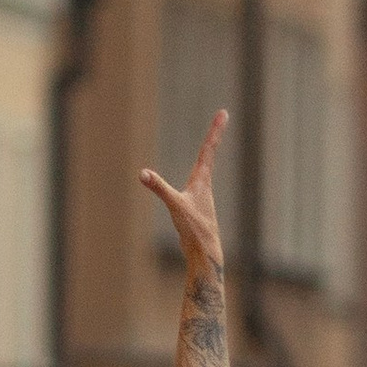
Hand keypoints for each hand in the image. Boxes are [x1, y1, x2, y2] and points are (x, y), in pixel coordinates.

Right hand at [140, 110, 226, 272]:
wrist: (206, 254)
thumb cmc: (195, 229)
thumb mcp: (175, 205)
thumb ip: (159, 188)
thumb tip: (143, 173)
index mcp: (202, 180)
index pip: (209, 149)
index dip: (215, 130)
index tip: (223, 112)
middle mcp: (204, 185)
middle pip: (209, 153)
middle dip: (214, 135)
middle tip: (222, 116)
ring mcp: (201, 196)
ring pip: (204, 169)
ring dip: (208, 152)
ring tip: (213, 138)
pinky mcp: (196, 207)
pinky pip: (196, 184)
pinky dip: (198, 173)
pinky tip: (197, 180)